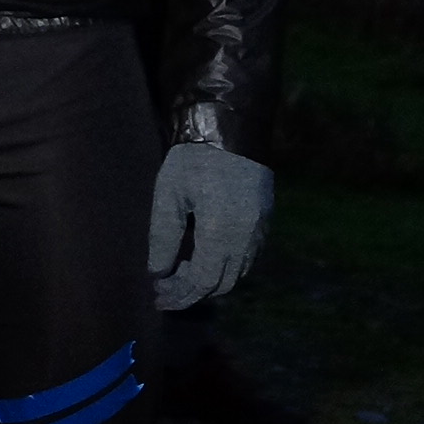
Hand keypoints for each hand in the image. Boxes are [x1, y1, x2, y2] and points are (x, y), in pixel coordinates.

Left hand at [147, 142, 272, 310]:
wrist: (231, 127)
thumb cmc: (193, 159)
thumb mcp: (169, 194)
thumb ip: (163, 236)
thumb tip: (158, 273)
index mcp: (220, 232)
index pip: (201, 281)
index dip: (179, 293)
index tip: (157, 295)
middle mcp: (246, 238)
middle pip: (221, 283)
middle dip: (191, 292)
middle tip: (166, 291)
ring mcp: (260, 230)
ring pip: (237, 273)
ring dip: (210, 281)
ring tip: (181, 275)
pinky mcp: (265, 220)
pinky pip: (248, 258)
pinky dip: (227, 266)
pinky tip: (205, 258)